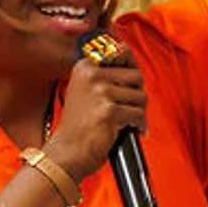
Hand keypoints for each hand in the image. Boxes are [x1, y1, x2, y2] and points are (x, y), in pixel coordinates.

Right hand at [45, 52, 147, 181]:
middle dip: (138, 94)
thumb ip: (105, 77)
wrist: (66, 153)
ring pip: (140, 97)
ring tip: (128, 122)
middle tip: (132, 108)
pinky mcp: (109, 111)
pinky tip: (131, 131)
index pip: (122, 53)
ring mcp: (100, 92)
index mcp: (85, 66)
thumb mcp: (84, 91)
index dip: (133, 70)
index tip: (134, 83)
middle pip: (136, 76)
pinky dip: (140, 126)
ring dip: (139, 112)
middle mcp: (92, 75)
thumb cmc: (77, 127)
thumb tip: (135, 71)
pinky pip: (139, 115)